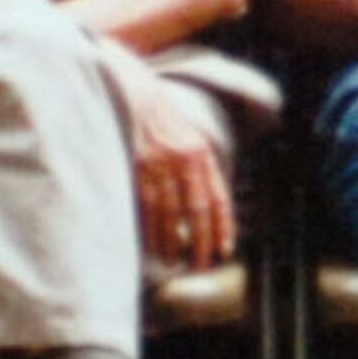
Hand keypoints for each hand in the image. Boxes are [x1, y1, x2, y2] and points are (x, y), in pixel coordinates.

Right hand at [115, 60, 236, 270]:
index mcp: (201, 152)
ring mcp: (161, 162)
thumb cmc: (160, 119)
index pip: (218, 196)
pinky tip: (152, 243)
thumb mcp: (187, 137)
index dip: (223, 226)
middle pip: (196, 210)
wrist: (133, 92)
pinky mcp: (139, 166)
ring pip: (170, 212)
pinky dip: (150, 227)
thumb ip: (196, 166)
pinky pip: (147, 205)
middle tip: (200, 266)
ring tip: (172, 261)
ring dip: (171, 241)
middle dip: (200, 241)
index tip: (225, 250)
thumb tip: (204, 205)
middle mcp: (186, 158)